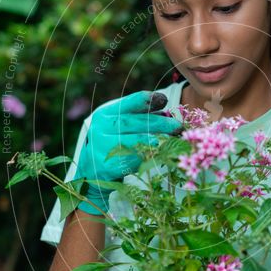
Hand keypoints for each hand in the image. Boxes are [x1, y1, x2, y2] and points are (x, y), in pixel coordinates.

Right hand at [75, 91, 182, 213]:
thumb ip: (140, 118)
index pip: (130, 103)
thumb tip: (167, 115)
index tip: (164, 100)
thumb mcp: (121, 125)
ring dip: (156, 140)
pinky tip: (161, 155)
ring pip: (133, 142)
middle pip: (134, 122)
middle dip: (159, 123)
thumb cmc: (113, 142)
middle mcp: (100, 128)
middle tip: (178, 126)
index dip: (149, 100)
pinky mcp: (106, 166)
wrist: (92, 170)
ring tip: (172, 140)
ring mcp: (101, 147)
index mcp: (106, 113)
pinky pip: (131, 160)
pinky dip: (148, 157)